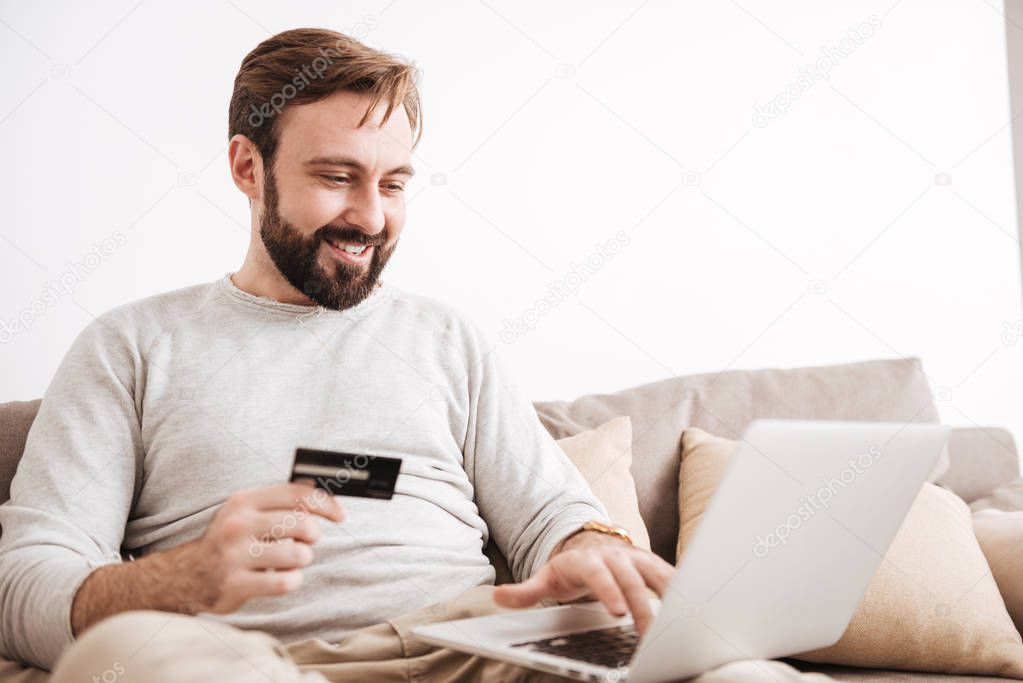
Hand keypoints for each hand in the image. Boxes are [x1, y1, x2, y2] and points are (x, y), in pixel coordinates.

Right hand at [187, 482, 344, 612]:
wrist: (186, 575)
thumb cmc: (228, 540)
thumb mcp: (246, 511)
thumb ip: (280, 499)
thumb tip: (317, 485)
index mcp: (244, 501)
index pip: (297, 494)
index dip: (326, 504)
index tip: (340, 514)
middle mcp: (238, 525)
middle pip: (303, 524)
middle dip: (312, 535)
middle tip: (304, 541)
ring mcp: (235, 555)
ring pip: (299, 554)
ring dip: (301, 559)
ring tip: (287, 560)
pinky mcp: (236, 585)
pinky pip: (286, 581)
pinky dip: (290, 580)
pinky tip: (277, 577)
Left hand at [492, 531, 674, 634]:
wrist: (592, 543)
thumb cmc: (571, 567)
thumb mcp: (546, 576)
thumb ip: (525, 590)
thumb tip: (498, 596)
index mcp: (589, 561)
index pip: (600, 576)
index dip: (609, 592)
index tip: (618, 613)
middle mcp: (616, 557)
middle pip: (632, 581)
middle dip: (643, 607)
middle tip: (650, 634)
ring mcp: (637, 559)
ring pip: (657, 577)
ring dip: (670, 600)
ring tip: (680, 625)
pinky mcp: (653, 565)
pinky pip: (671, 576)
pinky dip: (684, 591)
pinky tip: (694, 610)